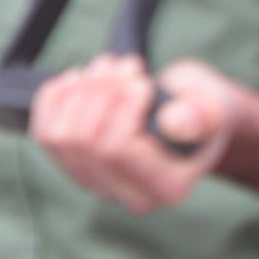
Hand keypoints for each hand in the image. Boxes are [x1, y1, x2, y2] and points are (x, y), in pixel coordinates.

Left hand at [27, 54, 243, 213]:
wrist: (190, 116)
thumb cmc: (205, 111)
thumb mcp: (215, 107)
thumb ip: (202, 116)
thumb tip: (174, 122)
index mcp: (167, 188)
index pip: (117, 150)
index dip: (121, 107)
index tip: (141, 79)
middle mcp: (127, 195)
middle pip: (84, 142)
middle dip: (101, 92)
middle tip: (126, 64)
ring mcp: (95, 182)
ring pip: (60, 137)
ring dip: (80, 91)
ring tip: (108, 66)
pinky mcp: (72, 165)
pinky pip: (43, 134)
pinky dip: (53, 99)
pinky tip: (78, 79)